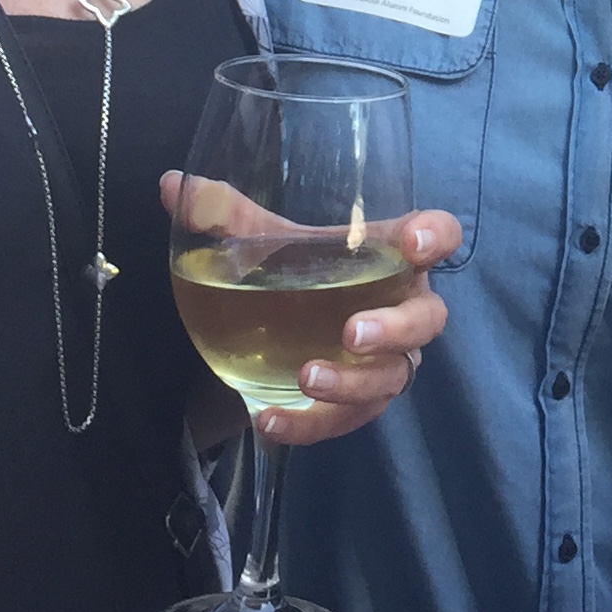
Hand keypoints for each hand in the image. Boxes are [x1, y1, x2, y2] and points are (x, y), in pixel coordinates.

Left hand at [159, 171, 459, 446]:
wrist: (265, 331)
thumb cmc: (284, 267)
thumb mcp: (254, 239)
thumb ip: (222, 213)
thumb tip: (175, 186)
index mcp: (387, 253)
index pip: (436, 235)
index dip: (435, 237)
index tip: (412, 242)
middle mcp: (400, 306)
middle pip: (426, 319)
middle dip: (395, 329)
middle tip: (351, 333)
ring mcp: (383, 360)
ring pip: (392, 378)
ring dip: (353, 383)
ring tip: (306, 377)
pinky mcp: (356, 403)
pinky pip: (347, 421)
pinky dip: (310, 425)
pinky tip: (269, 419)